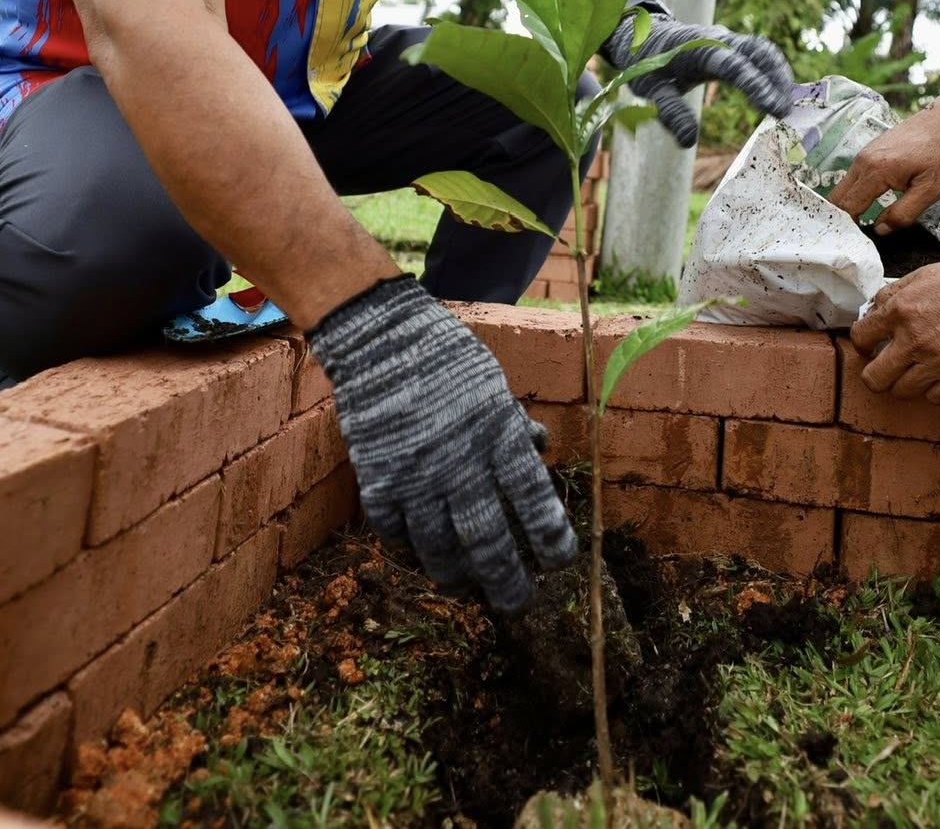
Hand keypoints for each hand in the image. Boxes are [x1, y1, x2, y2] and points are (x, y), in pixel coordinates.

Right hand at [307, 275, 574, 611]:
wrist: (380, 338)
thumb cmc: (446, 358)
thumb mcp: (495, 387)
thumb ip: (514, 427)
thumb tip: (539, 452)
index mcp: (498, 436)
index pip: (534, 501)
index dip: (551, 540)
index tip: (561, 562)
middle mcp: (460, 464)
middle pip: (488, 541)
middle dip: (507, 581)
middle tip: (517, 602)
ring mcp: (416, 477)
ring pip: (438, 549)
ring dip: (456, 575)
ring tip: (466, 585)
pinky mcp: (378, 479)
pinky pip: (394, 532)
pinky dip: (408, 548)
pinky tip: (419, 553)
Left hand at [600, 0, 794, 147]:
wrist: (642, 34)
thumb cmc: (643, 63)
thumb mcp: (648, 89)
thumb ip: (669, 112)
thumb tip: (689, 141)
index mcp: (698, 48)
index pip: (734, 65)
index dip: (756, 86)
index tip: (775, 108)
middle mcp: (718, 38)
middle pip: (757, 53)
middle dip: (776, 81)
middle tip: (786, 113)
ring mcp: (727, 39)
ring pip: (762, 50)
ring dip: (778, 75)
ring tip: (787, 106)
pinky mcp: (731, 45)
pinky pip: (759, 53)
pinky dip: (773, 70)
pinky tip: (780, 93)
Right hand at [830, 99, 939, 233]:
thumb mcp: (931, 189)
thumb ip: (904, 213)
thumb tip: (880, 230)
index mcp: (876, 171)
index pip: (849, 207)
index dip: (848, 229)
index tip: (852, 247)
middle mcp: (863, 161)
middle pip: (838, 198)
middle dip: (841, 220)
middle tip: (851, 242)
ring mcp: (865, 154)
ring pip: (844, 188)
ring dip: (848, 208)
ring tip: (858, 229)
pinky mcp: (870, 152)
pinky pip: (854, 179)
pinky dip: (855, 195)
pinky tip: (866, 208)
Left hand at [849, 252, 939, 401]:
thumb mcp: (928, 274)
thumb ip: (896, 294)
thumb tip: (874, 311)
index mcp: (902, 310)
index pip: (860, 337)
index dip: (863, 343)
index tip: (872, 345)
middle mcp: (915, 340)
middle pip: (874, 378)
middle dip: (877, 374)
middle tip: (890, 367)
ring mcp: (939, 364)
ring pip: (902, 392)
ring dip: (908, 382)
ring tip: (921, 370)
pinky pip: (935, 399)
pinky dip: (936, 390)